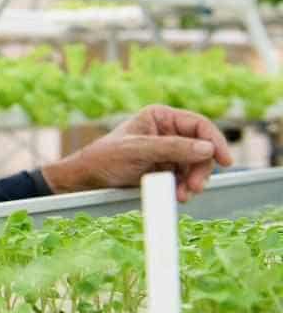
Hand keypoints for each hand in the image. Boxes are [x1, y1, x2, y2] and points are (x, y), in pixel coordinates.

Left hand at [42, 104, 232, 201]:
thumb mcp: (138, 150)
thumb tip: (207, 148)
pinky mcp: (165, 170)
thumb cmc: (105, 158)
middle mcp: (168, 132)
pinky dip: (185, 187)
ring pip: (196, 166)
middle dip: (201, 168)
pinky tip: (178, 196)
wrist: (86, 180)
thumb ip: (172, 148)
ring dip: (194, 181)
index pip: (199, 125)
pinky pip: (186, 178)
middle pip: (201, 148)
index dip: (215, 141)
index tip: (225, 160)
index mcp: (161, 117)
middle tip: (195, 187)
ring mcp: (168, 151)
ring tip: (183, 195)